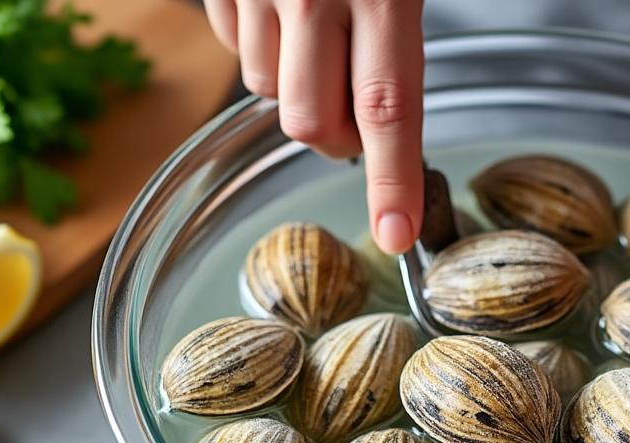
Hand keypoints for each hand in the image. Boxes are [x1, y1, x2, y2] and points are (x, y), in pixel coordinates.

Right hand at [204, 0, 425, 253]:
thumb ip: (395, 43)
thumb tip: (383, 132)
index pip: (387, 111)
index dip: (392, 181)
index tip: (397, 232)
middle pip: (313, 124)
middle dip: (335, 135)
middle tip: (354, 102)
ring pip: (267, 90)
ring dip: (292, 82)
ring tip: (316, 27)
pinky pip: (232, 46)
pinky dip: (256, 43)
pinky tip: (280, 10)